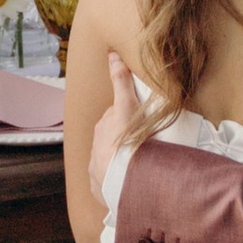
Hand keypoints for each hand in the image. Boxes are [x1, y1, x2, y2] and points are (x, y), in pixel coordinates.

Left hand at [89, 49, 136, 215]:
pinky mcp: (100, 187)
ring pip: (111, 159)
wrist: (122, 176)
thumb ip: (120, 80)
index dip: (128, 118)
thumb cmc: (126, 139)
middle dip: (125, 139)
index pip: (116, 117)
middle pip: (113, 137)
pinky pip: (109, 182)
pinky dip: (118, 181)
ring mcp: (98, 167)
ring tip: (140, 165)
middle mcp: (97, 145)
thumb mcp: (126, 106)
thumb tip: (112, 54)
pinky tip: (130, 182)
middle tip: (145, 143)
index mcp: (104, 127)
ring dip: (123, 160)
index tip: (138, 123)